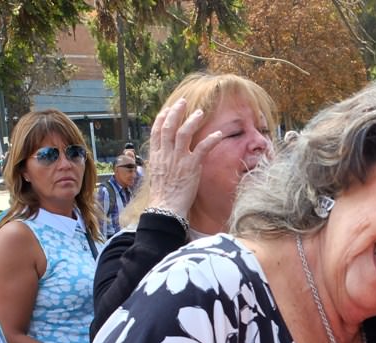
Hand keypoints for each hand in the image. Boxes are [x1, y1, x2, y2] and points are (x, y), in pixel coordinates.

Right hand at [146, 98, 223, 217]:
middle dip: (176, 112)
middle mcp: (166, 154)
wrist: (166, 208)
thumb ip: (162, 164)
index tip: (167, 109)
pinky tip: (219, 134)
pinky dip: (211, 139)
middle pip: (169, 126)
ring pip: (184, 132)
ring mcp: (178, 159)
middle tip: (183, 102)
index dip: (162, 118)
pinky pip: (203, 148)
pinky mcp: (191, 166)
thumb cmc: (163, 196)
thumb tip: (165, 159)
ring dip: (192, 120)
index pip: (156, 131)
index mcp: (156, 156)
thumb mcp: (158, 176)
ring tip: (200, 112)